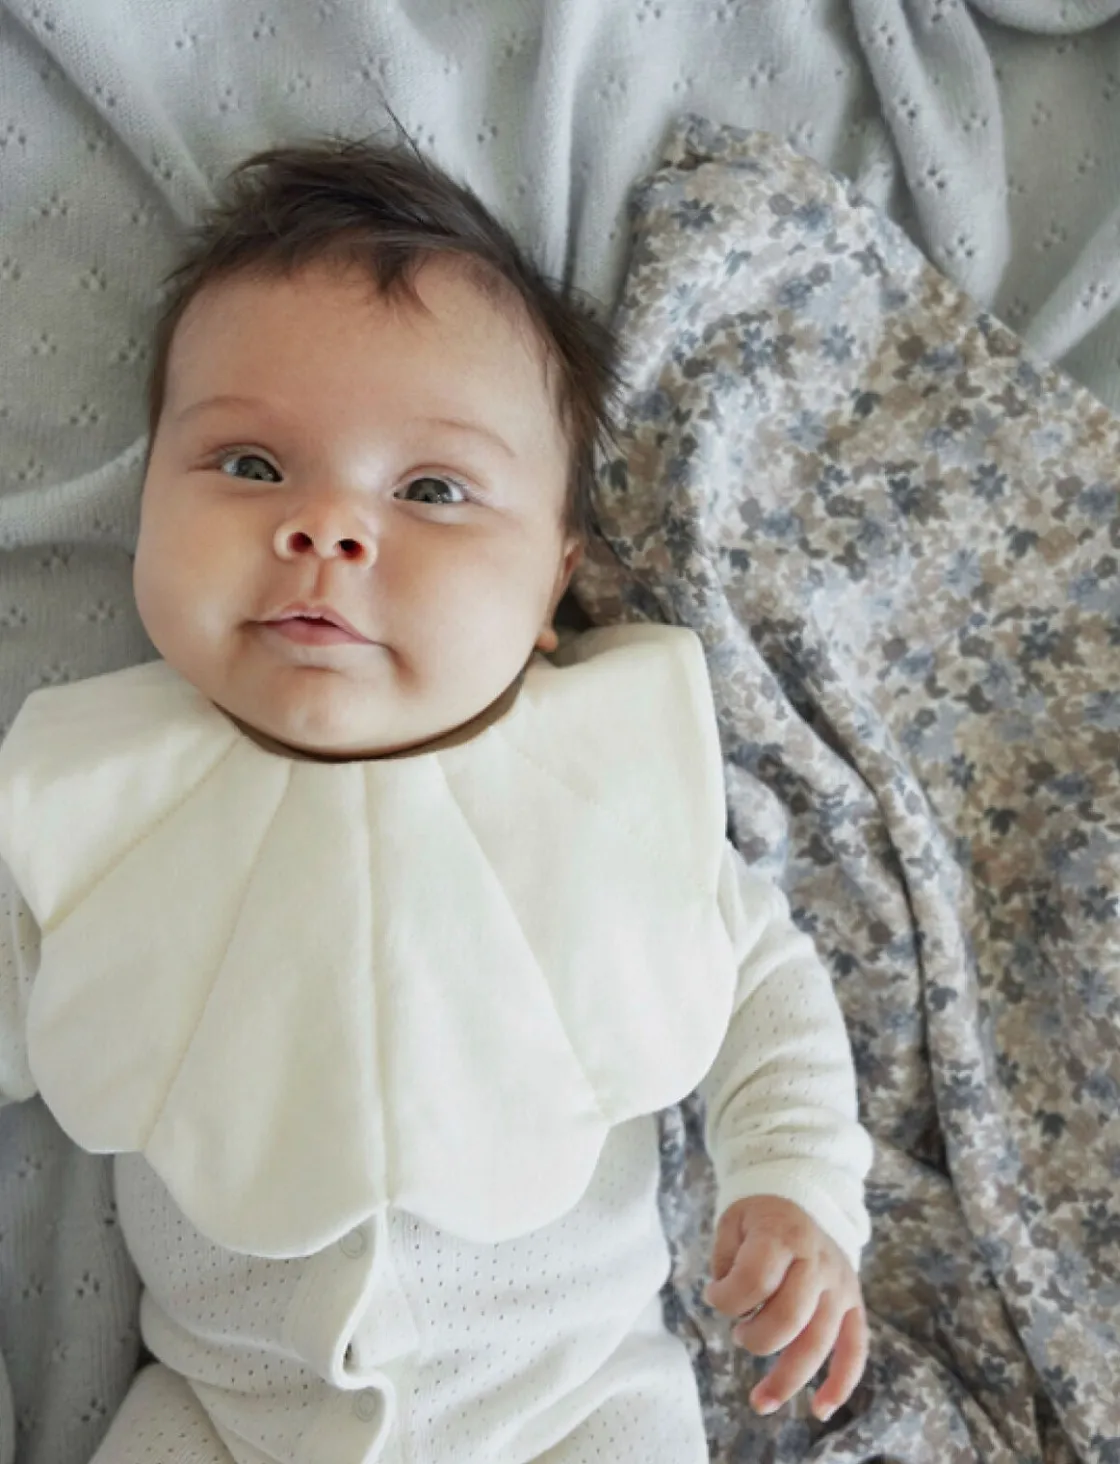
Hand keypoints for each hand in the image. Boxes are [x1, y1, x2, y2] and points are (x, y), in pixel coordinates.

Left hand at [704, 1195, 866, 1421]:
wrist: (802, 1197)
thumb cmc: (759, 1217)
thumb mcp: (732, 1222)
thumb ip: (728, 1263)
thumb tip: (730, 1305)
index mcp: (783, 1235)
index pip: (755, 1279)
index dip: (725, 1298)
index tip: (713, 1295)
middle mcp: (817, 1261)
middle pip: (789, 1318)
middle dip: (755, 1339)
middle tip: (738, 1333)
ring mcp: (840, 1285)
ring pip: (819, 1342)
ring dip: (788, 1378)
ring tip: (760, 1400)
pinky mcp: (854, 1303)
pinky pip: (855, 1348)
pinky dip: (841, 1382)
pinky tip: (820, 1409)